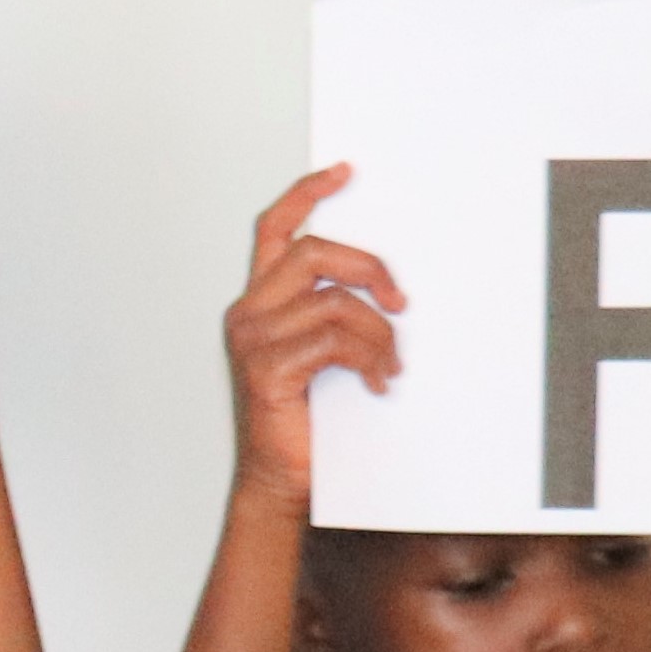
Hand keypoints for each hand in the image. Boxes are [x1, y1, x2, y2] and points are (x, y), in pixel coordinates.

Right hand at [222, 165, 403, 504]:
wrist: (282, 480)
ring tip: (390, 366)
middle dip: (370, 270)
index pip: (276, 229)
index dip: (307, 194)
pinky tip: (376, 382)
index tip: (344, 172)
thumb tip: (392, 290)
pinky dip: (368, 359)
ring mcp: (254, 339)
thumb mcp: (325, 353)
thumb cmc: (307, 420)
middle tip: (401, 303)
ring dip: (379, 334)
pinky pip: (334, 340)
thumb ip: (337, 313)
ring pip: (335, 301)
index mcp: (260, 300)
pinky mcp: (267, 369)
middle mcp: (249, 312)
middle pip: (315, 253)